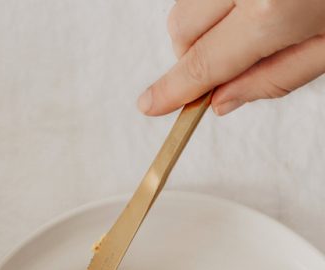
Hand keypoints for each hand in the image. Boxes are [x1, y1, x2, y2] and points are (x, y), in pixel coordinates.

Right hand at [139, 0, 324, 115]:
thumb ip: (275, 77)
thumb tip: (224, 99)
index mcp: (270, 10)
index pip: (201, 64)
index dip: (173, 90)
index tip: (150, 104)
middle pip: (182, 26)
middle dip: (194, 50)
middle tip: (232, 55)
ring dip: (210, 13)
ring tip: (259, 9)